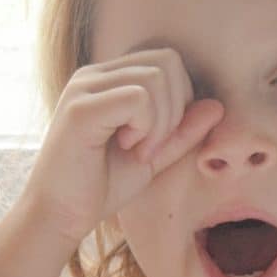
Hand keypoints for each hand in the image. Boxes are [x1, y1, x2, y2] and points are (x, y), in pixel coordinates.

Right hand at [15, 47, 224, 244]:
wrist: (59, 216)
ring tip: (137, 151)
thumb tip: (217, 105)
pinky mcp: (80, 108)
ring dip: (161, 123)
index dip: (180, 99)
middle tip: (152, 147)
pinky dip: (146, 128)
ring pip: (156, 78)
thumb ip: (182, 131)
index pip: (168, 60)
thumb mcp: (154, 156)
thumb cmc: (100, 187)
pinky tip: (127, 148)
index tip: (159, 140)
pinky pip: (138, 98)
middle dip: (176, 108)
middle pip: (168, 61)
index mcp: (108, 79)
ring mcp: (84, 87)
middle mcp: (93, 75)